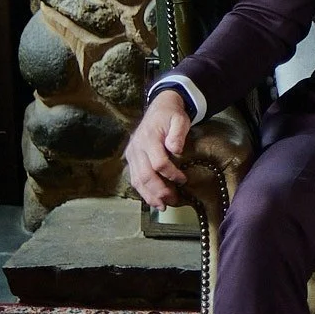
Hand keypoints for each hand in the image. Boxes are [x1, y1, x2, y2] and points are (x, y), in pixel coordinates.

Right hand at [125, 90, 192, 209]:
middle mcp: (137, 148)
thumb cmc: (171, 115)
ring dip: (149, 195)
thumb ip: (178, 132)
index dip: (171, 174)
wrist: (159, 107)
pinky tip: (153, 199)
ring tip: (162, 206)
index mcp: (149, 138)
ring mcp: (132, 154)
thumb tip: (175, 149)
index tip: (183, 180)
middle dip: (159, 191)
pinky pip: (135, 178)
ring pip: (137, 180)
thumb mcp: (180, 118)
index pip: (158, 162)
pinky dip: (143, 191)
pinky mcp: (131, 159)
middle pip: (145, 175)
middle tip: (173, 201)